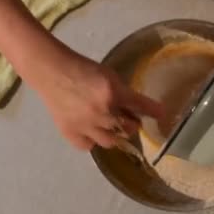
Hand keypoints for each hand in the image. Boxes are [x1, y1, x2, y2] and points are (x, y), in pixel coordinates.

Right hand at [31, 47, 163, 150]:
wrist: (52, 71)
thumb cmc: (82, 68)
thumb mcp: (108, 75)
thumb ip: (122, 92)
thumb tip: (136, 108)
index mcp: (113, 93)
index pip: (140, 106)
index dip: (153, 111)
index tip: (162, 115)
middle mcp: (102, 112)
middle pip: (128, 128)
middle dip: (131, 123)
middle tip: (126, 118)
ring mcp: (86, 125)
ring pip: (111, 142)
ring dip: (113, 134)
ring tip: (108, 126)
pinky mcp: (71, 133)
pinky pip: (89, 146)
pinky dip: (92, 139)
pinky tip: (89, 130)